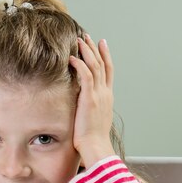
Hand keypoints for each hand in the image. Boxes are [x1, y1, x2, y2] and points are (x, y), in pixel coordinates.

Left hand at [69, 34, 115, 168]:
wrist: (95, 146)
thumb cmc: (92, 139)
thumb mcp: (94, 119)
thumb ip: (90, 108)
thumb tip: (83, 106)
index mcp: (107, 97)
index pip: (108, 71)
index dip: (105, 55)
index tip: (101, 43)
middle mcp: (105, 93)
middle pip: (102, 65)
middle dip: (95, 48)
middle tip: (88, 36)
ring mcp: (99, 95)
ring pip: (95, 66)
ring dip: (87, 52)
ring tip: (79, 40)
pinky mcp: (89, 98)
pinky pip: (86, 76)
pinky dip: (80, 65)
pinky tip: (73, 57)